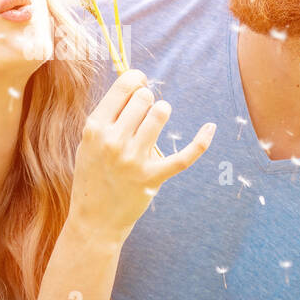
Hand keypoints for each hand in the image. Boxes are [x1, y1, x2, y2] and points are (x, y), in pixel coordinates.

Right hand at [68, 68, 214, 245]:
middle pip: (144, 98)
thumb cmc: (92, 177)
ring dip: (162, 113)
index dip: (136, 78)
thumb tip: (135, 84)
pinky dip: (201, 141)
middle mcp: (113, 141)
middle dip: (147, 100)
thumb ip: (107, 116)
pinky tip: (210, 128)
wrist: (93, 221)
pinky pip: (184, 155)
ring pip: (161, 113)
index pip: (124, 87)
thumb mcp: (88, 143)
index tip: (140, 83)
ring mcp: (134, 160)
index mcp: (95, 128)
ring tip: (155, 123)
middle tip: (142, 114)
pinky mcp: (153, 177)